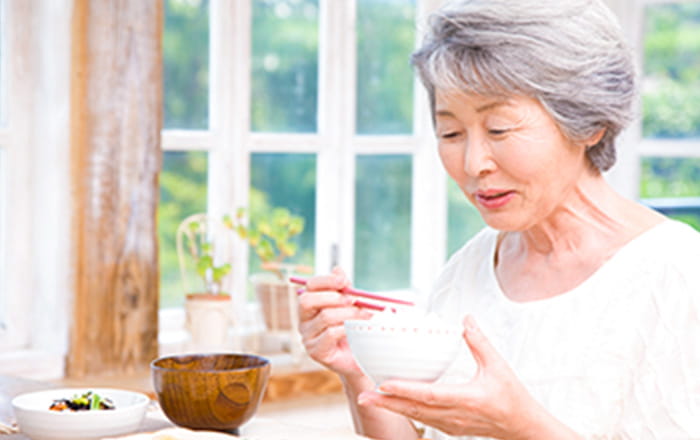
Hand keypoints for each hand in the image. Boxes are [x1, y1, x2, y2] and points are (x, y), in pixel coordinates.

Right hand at [298, 267, 372, 377]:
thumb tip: (338, 269)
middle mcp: (304, 321)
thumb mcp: (350, 305)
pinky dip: (347, 328)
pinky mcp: (316, 351)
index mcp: (310, 306)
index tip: (344, 281)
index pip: (310, 287)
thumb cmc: (354, 329)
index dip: (325, 280)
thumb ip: (344, 289)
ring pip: (325, 317)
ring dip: (348, 313)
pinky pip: (330, 333)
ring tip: (365, 315)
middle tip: (354, 300)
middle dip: (333, 297)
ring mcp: (307, 337)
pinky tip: (358, 330)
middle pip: (308, 300)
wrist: (361, 358)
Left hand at [356, 316, 578, 439]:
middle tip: (364, 396)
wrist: (522, 427)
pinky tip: (391, 404)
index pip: (431, 395)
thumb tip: (465, 318)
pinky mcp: (450, 427)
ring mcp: (451, 424)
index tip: (384, 383)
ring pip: (416, 416)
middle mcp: (456, 415)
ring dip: (392, 408)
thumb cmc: (512, 397)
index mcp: (468, 398)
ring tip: (369, 399)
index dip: (406, 389)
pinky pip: (423, 419)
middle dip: (387, 403)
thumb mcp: (498, 366)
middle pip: (416, 409)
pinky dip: (405, 410)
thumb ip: (479, 342)